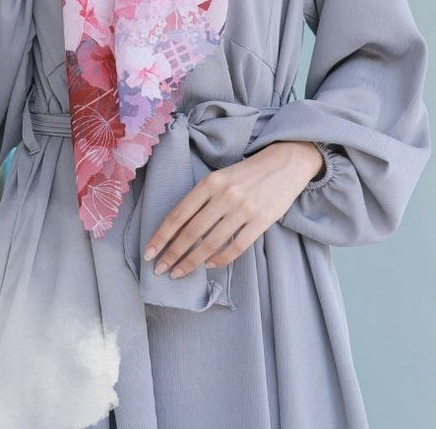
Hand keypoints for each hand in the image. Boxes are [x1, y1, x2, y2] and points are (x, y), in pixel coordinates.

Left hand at [143, 141, 324, 278]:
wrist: (286, 162)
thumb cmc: (247, 172)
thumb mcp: (220, 177)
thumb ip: (202, 198)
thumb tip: (179, 228)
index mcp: (210, 182)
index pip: (179, 214)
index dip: (162, 235)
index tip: (150, 252)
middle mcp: (224, 195)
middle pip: (191, 232)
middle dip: (172, 254)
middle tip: (159, 269)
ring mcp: (243, 209)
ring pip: (211, 244)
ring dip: (191, 262)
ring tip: (178, 273)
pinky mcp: (261, 221)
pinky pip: (236, 247)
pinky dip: (220, 259)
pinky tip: (209, 265)